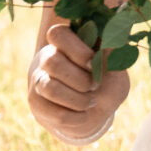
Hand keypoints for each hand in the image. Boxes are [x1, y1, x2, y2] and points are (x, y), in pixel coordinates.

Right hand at [27, 22, 130, 141]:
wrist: (95, 109)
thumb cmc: (106, 81)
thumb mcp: (115, 68)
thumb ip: (112, 56)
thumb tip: (114, 40)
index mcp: (67, 43)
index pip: (58, 33)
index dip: (78, 50)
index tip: (94, 64)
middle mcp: (47, 58)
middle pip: (52, 62)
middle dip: (81, 78)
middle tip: (95, 85)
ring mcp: (38, 81)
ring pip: (50, 88)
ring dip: (79, 100)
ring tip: (91, 101)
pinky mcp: (36, 103)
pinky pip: (54, 113)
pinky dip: (76, 117)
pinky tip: (84, 114)